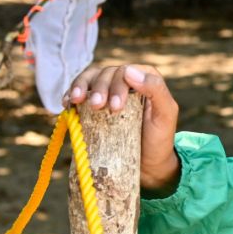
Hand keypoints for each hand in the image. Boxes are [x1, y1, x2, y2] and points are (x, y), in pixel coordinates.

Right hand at [65, 63, 180, 190]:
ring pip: (90, 78)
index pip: (126, 72)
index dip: (118, 85)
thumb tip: (130, 71)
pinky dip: (71, 95)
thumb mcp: (166, 114)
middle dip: (99, 88)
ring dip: (81, 87)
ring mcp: (108, 91)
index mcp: (145, 79)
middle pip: (106, 74)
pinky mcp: (94, 105)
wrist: (148, 162)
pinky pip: (80, 92)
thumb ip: (156, 90)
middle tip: (97, 107)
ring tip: (75, 101)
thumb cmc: (159, 137)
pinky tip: (67, 104)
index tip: (115, 107)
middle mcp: (125, 81)